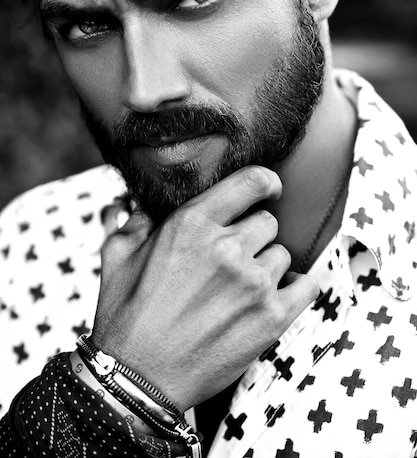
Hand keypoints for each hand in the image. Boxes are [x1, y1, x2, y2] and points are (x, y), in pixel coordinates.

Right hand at [92, 165, 318, 410]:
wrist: (137, 379)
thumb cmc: (125, 316)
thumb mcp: (117, 255)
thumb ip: (136, 218)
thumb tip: (145, 203)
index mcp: (193, 223)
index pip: (253, 181)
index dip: (266, 182)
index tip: (268, 190)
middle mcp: (228, 247)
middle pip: (268, 222)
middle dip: (252, 235)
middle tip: (233, 257)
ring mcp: (254, 283)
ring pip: (283, 254)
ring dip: (266, 265)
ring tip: (242, 286)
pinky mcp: (272, 318)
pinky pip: (307, 286)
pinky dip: (296, 288)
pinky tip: (277, 294)